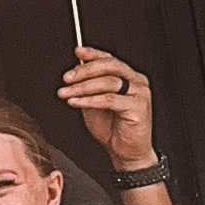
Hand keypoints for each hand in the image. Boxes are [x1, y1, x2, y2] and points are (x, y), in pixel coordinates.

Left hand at [58, 47, 156, 169]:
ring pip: (108, 82)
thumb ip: (88, 87)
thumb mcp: (94, 104)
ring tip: (65, 93)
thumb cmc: (112, 129)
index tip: (77, 52)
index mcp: (128, 77)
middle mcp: (136, 82)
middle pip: (110, 66)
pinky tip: (75, 102)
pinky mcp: (137, 107)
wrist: (126, 152)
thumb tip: (75, 71)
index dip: (93, 54)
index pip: (110, 59)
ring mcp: (139, 93)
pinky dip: (89, 100)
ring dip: (82, 87)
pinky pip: (109, 100)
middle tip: (66, 78)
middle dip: (84, 71)